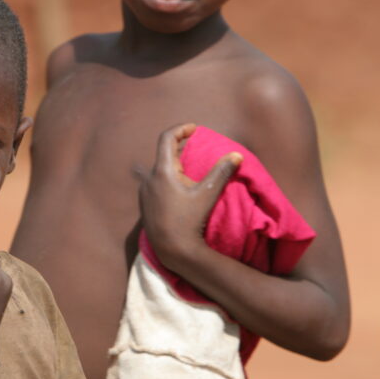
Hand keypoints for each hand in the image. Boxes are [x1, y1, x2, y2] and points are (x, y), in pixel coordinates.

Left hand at [139, 123, 242, 270]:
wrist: (171, 249)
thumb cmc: (189, 220)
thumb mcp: (207, 194)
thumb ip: (221, 173)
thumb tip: (236, 155)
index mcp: (161, 172)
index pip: (166, 139)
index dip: (180, 129)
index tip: (194, 129)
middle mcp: (148, 179)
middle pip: (161, 154)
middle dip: (177, 148)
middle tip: (193, 147)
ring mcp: (143, 193)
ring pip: (155, 170)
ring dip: (170, 165)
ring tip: (186, 169)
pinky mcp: (144, 205)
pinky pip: (152, 184)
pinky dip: (164, 179)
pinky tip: (176, 190)